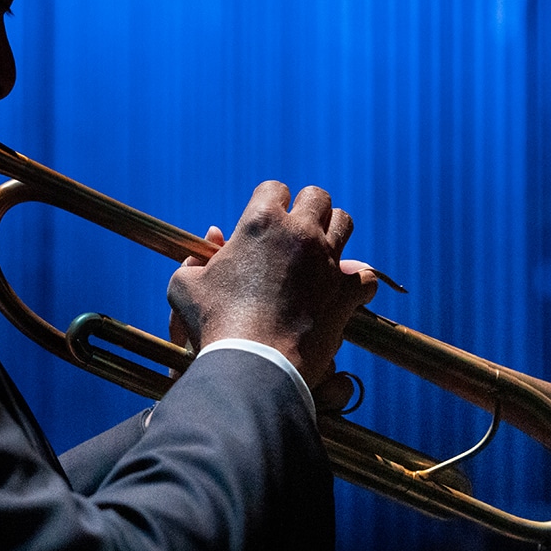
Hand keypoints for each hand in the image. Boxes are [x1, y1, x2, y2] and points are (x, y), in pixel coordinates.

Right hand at [167, 183, 379, 387]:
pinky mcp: (345, 291)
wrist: (252, 361)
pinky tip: (345, 290)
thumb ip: (191, 265)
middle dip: (308, 208)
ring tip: (322, 251)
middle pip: (317, 197)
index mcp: (260, 222)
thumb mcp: (185, 288)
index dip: (269, 202)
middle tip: (297, 230)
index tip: (266, 217)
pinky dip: (358, 282)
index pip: (274, 189)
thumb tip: (197, 260)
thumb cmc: (214, 324)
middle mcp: (299, 233)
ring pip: (345, 223)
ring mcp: (327, 260)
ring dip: (334, 232)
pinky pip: (365, 276)